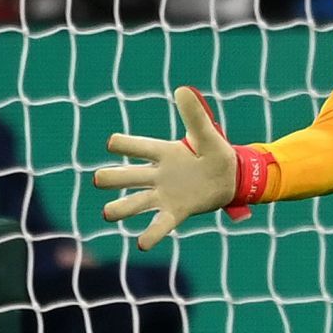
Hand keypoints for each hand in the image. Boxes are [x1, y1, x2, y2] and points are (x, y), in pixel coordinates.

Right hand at [92, 86, 273, 249]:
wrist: (232, 178)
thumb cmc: (215, 153)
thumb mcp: (208, 134)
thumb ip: (195, 116)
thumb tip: (183, 89)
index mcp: (163, 153)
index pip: (137, 147)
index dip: (124, 144)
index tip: (113, 143)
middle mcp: (157, 175)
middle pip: (126, 176)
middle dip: (111, 178)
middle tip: (100, 179)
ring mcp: (163, 195)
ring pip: (135, 203)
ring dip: (121, 208)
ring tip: (108, 213)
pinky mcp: (176, 212)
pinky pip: (159, 224)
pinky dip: (151, 234)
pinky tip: (142, 243)